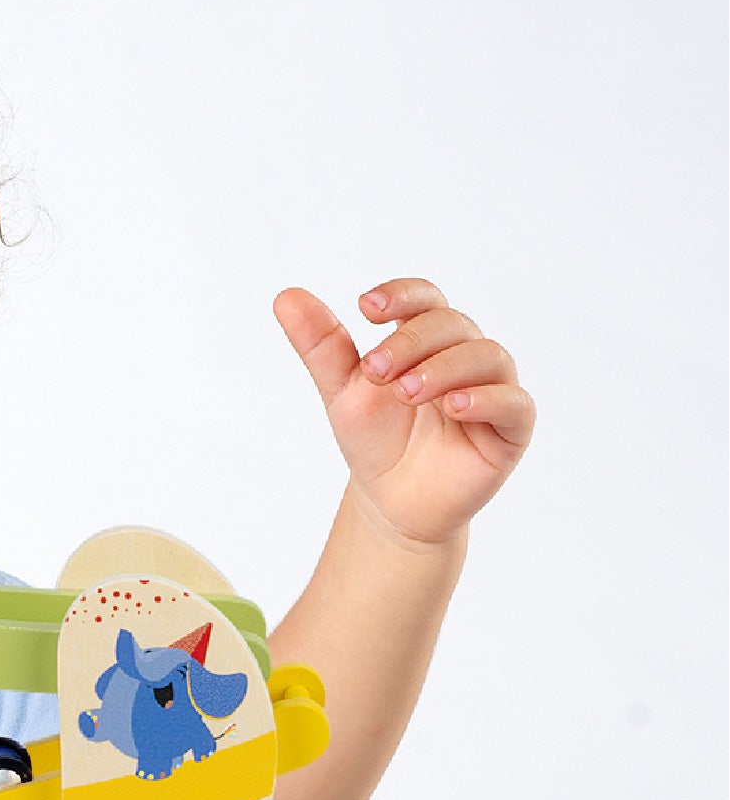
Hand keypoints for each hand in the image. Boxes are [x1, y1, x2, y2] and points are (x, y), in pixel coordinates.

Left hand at [273, 278, 533, 546]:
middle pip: (451, 325)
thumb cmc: (375, 441)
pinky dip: (487, 399)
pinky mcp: (511, 428)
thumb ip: (321, 345)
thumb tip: (286, 296)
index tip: (366, 308)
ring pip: (486, 356)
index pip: (424, 299)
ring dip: (444, 367)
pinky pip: (514, 403)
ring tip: (406, 390)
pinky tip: (455, 405)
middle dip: (411, 342)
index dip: (400, 296)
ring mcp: (493, 388)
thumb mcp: (342, 392)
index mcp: (427, 340)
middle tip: (375, 371)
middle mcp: (465, 355)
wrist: (391, 503)